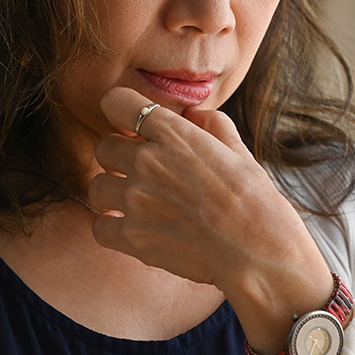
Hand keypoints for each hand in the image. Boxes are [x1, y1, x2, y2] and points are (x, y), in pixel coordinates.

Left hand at [86, 87, 335, 353]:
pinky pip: (99, 226)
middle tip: (140, 171)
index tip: (131, 126)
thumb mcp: (239, 151)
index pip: (117, 102)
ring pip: (96, 186)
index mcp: (174, 134)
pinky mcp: (133, 237)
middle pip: (104, 147)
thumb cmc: (255, 201)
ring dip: (112, 192)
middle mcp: (148, 162)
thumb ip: (212, 124)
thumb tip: (194, 114)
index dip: (121, 111)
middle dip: (119, 157)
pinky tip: (133, 228)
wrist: (258, 252)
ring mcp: (136, 200)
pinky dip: (112, 227)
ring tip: (136, 202)